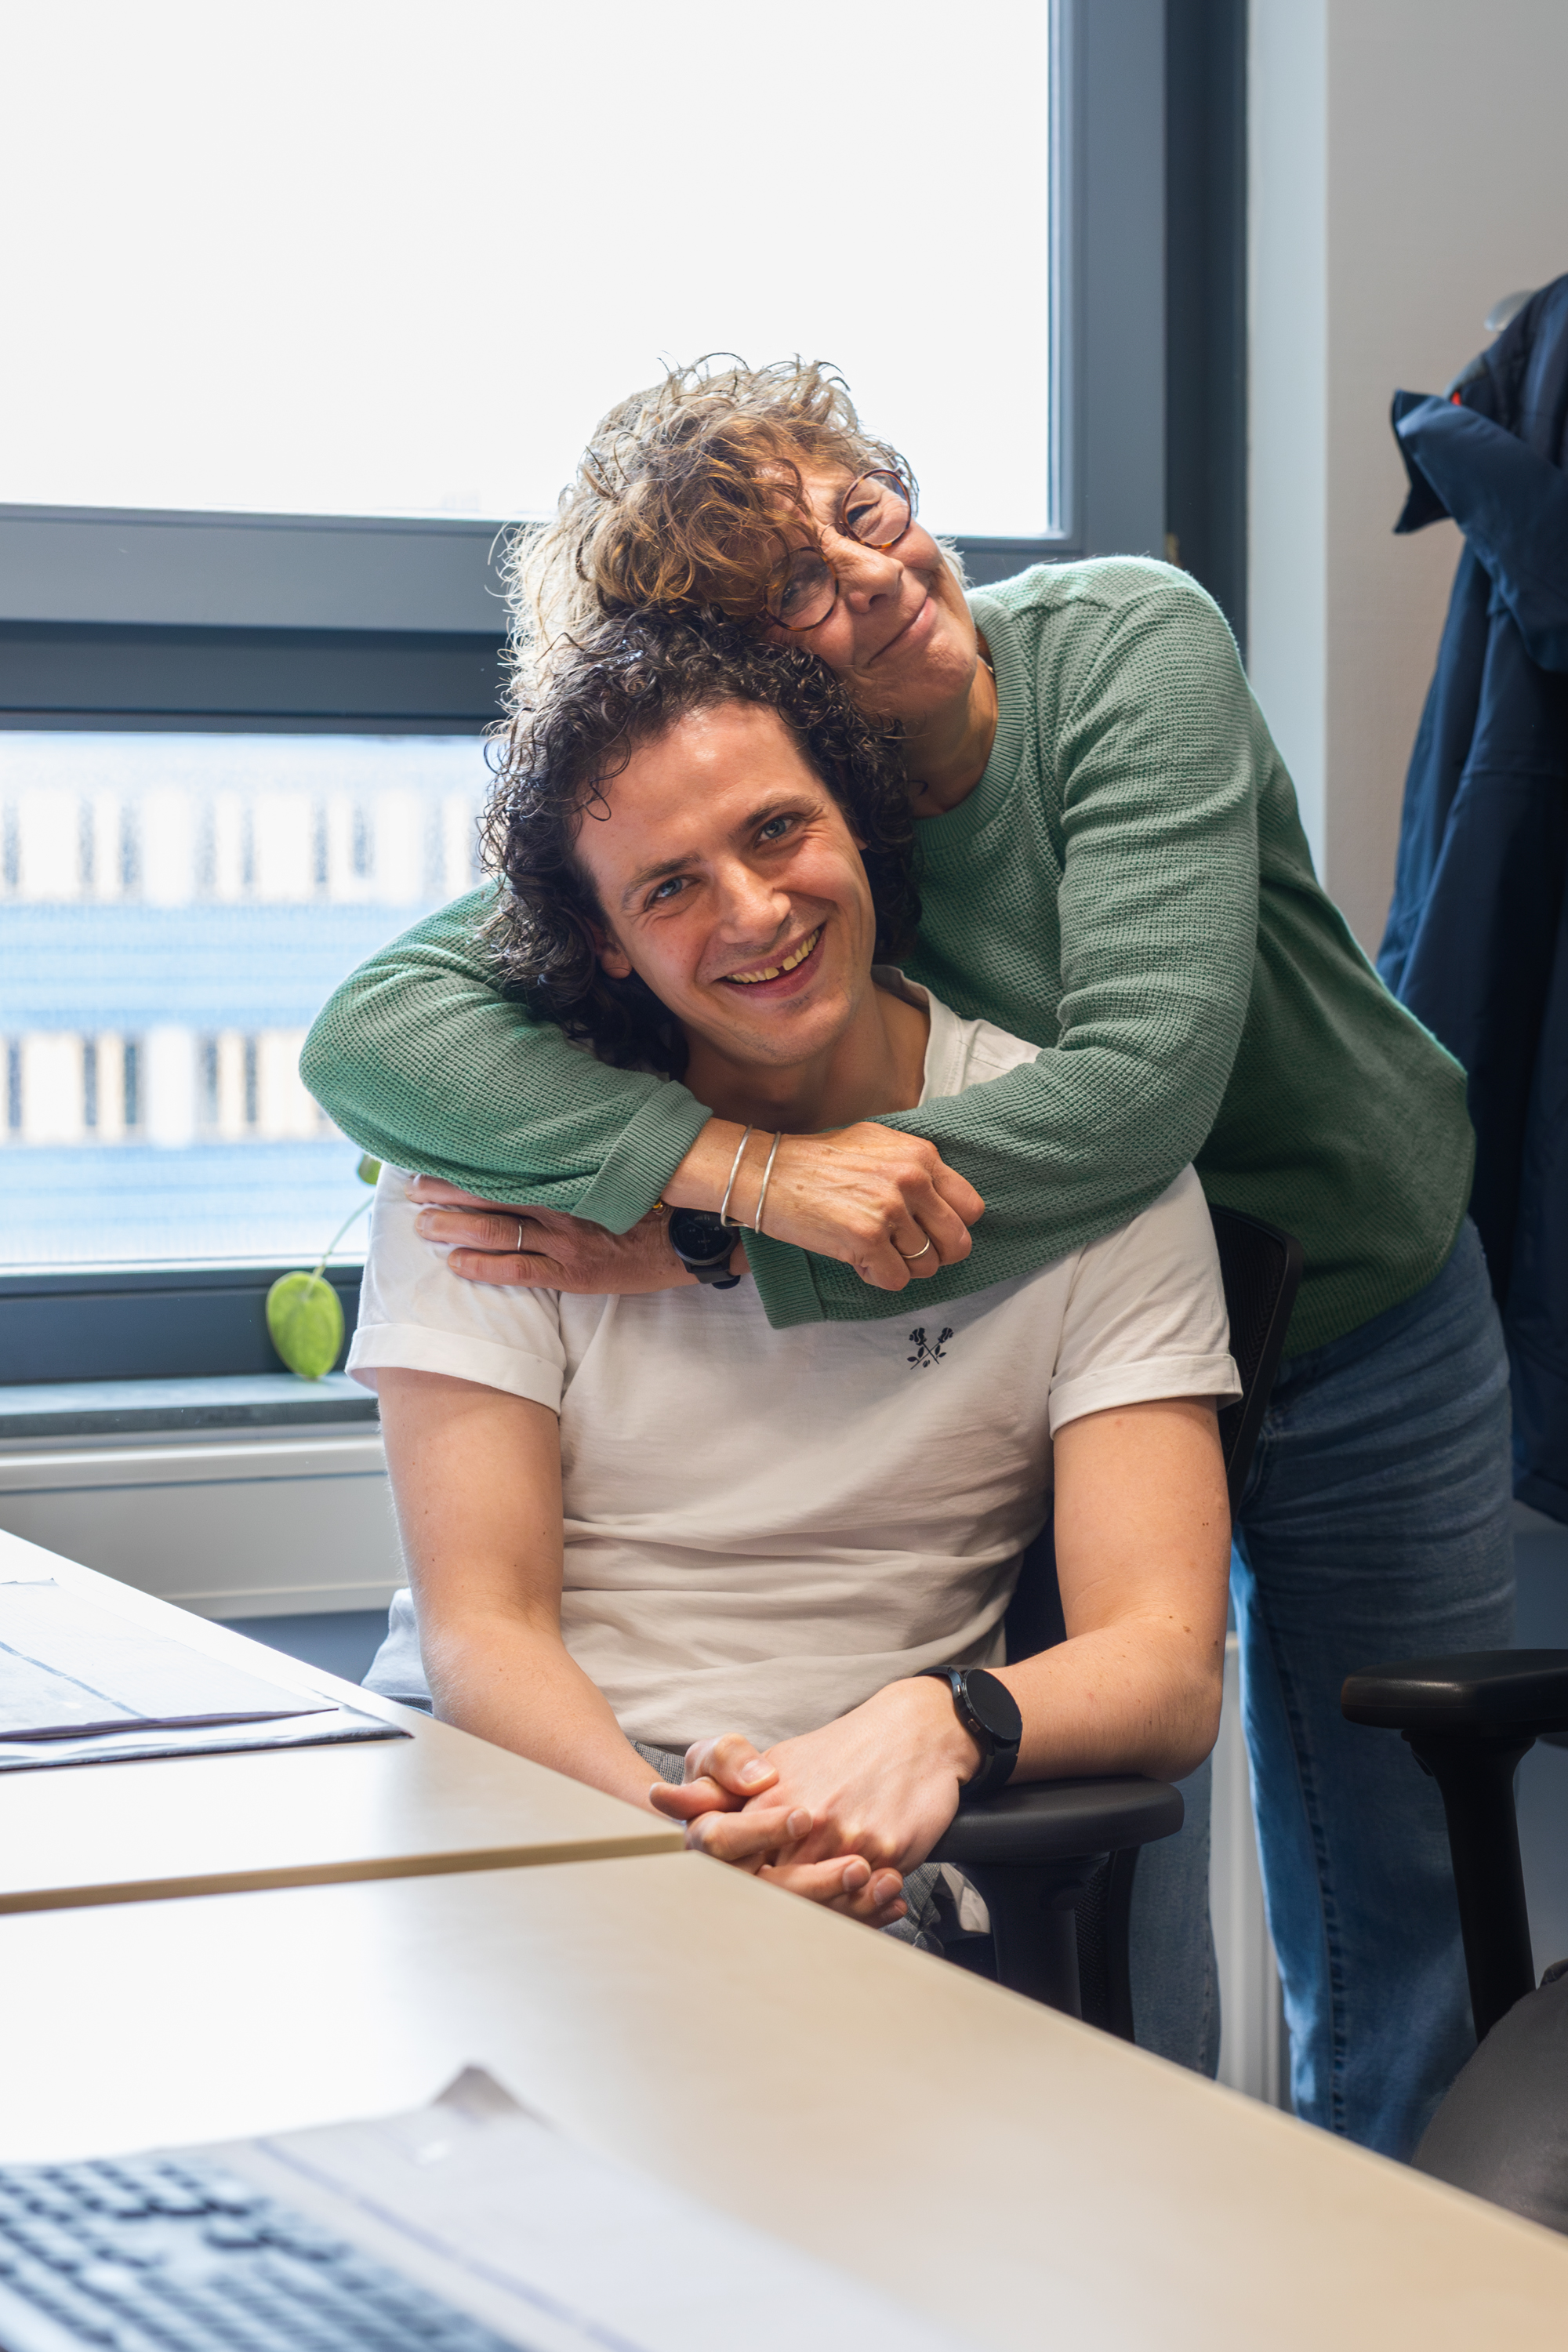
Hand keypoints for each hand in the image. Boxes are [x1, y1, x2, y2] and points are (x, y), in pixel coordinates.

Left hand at [409, 1177, 703, 1293]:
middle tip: (413, 1190)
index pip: (507, 1165)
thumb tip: (557, 1124)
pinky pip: (519, 1270)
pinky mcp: (573, 1274)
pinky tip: (456, 1263)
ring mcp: (565, 1242)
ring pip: (497, 1232)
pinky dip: (484, 1266)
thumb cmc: (655, 1195)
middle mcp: (561, 1206)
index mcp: (571, 1174)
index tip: (438, 1154)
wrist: (688, 1237)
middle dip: (448, 1193)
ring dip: (455, 1228)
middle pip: (492, 1195)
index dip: (469, 1162)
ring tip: (422, 1226)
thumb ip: (584, 1149)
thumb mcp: (619, 1161)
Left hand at [652, 1689, 979, 1914]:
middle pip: (772, 1892)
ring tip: (833, 1912)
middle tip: (781, 1925)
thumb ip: (718, 1787)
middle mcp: (804, 1820)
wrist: (915, 1731)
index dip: (722, 1883)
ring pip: (822, 1902)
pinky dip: (866, 1911)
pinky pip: (867, 1898)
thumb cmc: (843, 1751)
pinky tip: (872, 1908)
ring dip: (827, 1911)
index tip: (730, 1898)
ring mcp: (845, 1836)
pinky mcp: (885, 1848)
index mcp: (768, 1797)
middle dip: (778, 1907)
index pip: (723, 1855)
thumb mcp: (778, 1762)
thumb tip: (659, 1799)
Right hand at [668, 1122, 983, 1291]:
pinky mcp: (865, 1240)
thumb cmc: (820, 1161)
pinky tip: (856, 1257)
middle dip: (935, 1256)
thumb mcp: (878, 1143)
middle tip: (907, 1253)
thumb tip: (946, 1200)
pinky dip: (877, 1276)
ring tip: (871, 1248)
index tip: (930, 1231)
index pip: (971, 1208)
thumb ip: (916, 1167)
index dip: (952, 1227)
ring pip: (925, 1266)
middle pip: (957, 1243)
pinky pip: (895, 1280)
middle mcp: (911, 1180)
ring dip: (900, 1266)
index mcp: (921, 1156)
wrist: (768, 1171)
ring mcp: (889, 1210)